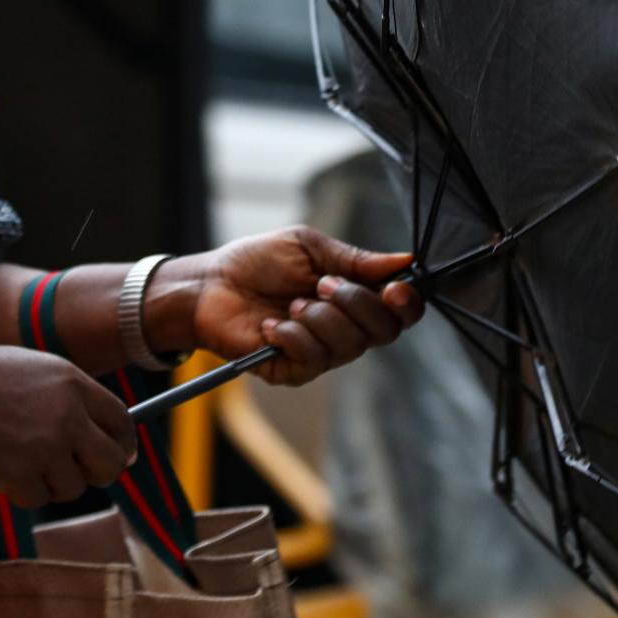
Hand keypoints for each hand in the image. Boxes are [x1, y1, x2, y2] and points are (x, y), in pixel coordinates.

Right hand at [0, 344, 138, 508]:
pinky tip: (1, 467)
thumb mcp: (33, 368)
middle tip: (74, 471)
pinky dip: (21, 491)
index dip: (122, 443)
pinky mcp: (21, 477)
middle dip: (96, 473)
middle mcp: (67, 417)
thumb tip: (105, 434)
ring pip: (73, 487)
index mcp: (72, 383)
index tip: (118, 454)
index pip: (121, 422)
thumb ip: (70, 396)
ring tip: (20, 460)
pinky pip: (37, 499)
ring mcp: (45, 449)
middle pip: (110, 464)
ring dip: (51, 482)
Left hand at [175, 226, 420, 385]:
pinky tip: (270, 325)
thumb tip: (404, 260)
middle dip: (357, 303)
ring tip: (289, 304)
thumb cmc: (257, 263)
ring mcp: (320, 353)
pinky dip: (292, 336)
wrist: (211, 285)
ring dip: (319, 318)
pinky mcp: (294, 371)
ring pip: (350, 345)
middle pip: (385, 331)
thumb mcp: (307, 247)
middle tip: (323, 284)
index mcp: (354, 298)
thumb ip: (354, 258)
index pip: (400, 312)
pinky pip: (313, 359)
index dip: (407, 303)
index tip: (394, 288)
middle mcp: (344, 329)